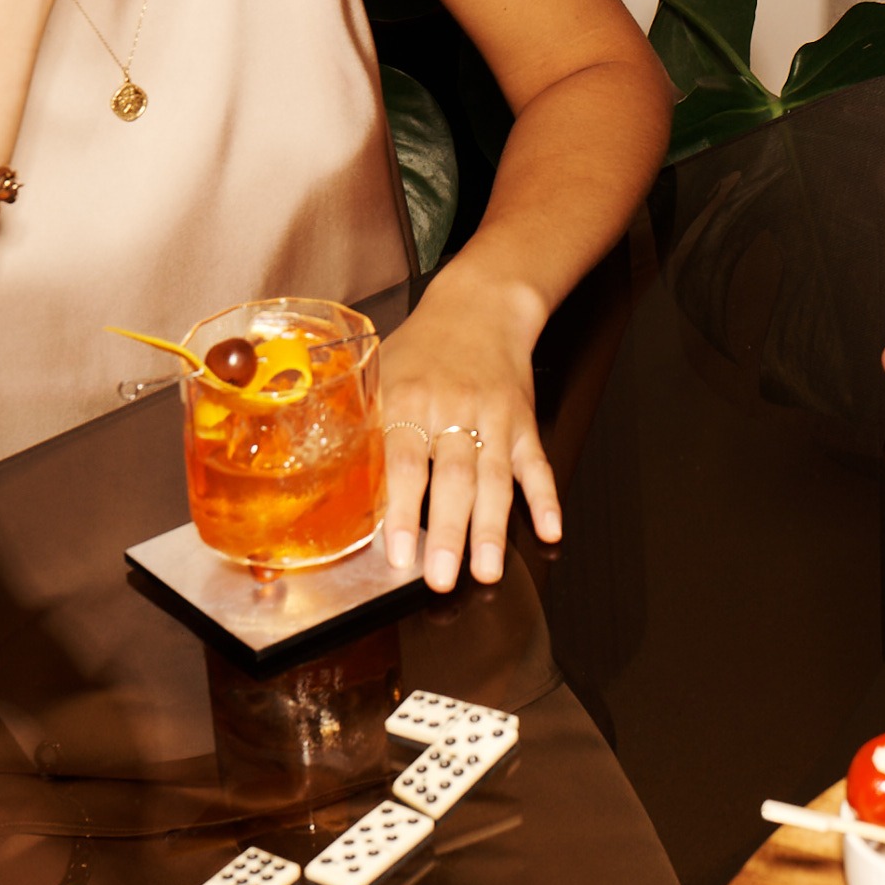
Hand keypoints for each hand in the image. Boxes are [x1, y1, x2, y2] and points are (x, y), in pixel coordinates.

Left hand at [377, 283, 557, 590]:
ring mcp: (495, 416)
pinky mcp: (524, 422)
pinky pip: (537, 463)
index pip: (405, 461)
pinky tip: (551, 529)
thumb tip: (333, 489)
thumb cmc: (423, 347)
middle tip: (442, 579)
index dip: (403, 510)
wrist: (481, 305)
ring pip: (496, 478)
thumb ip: (363, 427)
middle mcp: (454, 408)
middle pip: (453, 477)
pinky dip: (546, 497)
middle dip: (450, 533)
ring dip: (492, 528)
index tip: (399, 553)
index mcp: (410, 397)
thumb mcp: (381, 374)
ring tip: (487, 570)